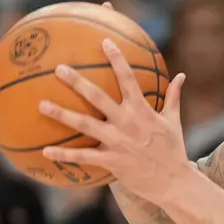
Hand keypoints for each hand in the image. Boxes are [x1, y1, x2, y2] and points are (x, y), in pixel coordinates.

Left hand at [38, 39, 189, 203]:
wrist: (173, 182)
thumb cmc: (173, 150)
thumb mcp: (174, 121)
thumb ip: (173, 97)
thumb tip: (182, 76)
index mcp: (143, 110)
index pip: (129, 78)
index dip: (117, 59)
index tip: (105, 41)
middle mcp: (127, 122)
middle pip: (98, 97)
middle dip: (77, 82)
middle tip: (59, 69)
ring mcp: (117, 142)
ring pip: (84, 124)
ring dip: (61, 115)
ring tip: (42, 105)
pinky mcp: (111, 161)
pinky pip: (83, 157)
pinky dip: (64, 155)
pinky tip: (45, 151)